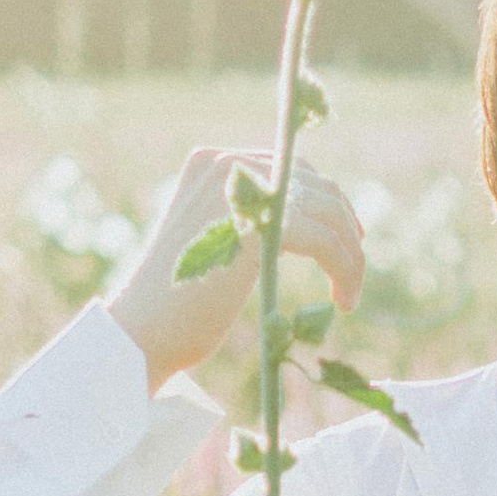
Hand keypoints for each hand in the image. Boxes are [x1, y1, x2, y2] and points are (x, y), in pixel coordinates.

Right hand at [107, 149, 367, 390]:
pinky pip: (325, 241)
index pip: (292, 169)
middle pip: (316, 185)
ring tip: (348, 296)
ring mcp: (241, 192)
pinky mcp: (257, 227)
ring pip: (327, 213)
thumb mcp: (214, 245)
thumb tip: (299, 223)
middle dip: (344, 228)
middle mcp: (227, 166)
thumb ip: (248, 222)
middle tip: (354, 268)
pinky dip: (344, 270)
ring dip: (350, 256)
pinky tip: (343, 300)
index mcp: (213, 163)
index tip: (347, 237)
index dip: (328, 203)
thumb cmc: (175, 305)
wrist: (142, 331)